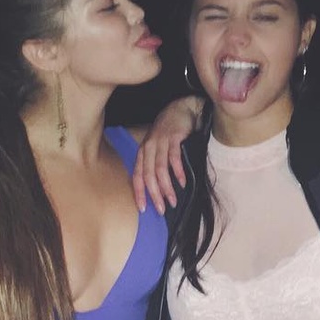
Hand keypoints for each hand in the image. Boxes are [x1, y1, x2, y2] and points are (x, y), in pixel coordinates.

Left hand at [133, 95, 203, 213]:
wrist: (180, 110)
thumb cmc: (168, 133)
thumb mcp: (157, 148)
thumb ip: (156, 165)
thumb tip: (160, 189)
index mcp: (143, 153)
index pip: (137, 176)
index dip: (139, 193)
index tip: (143, 209)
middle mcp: (148, 148)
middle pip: (148, 175)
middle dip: (154, 195)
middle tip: (161, 209)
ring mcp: (160, 142)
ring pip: (160, 169)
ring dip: (166, 187)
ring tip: (173, 200)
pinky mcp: (173, 137)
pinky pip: (174, 157)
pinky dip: (178, 171)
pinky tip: (182, 182)